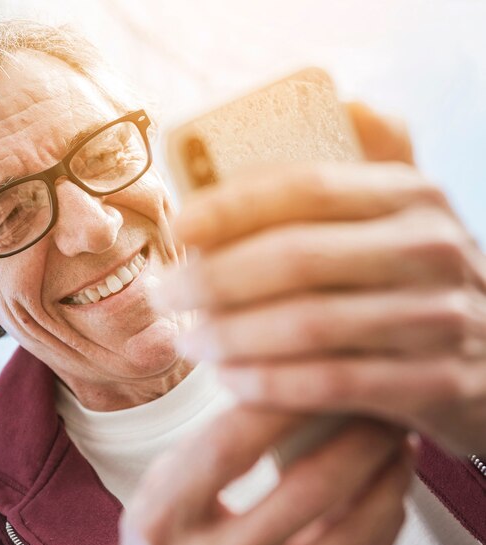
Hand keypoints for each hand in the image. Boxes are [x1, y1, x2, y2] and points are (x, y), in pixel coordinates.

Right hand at [104, 408, 413, 544]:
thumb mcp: (155, 494)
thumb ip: (206, 449)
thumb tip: (280, 391)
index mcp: (158, 523)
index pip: (229, 446)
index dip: (283, 400)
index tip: (317, 364)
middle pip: (305, 488)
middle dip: (358, 435)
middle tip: (380, 402)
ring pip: (347, 535)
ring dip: (386, 478)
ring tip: (396, 443)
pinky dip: (384, 522)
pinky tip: (390, 492)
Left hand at [158, 105, 485, 456]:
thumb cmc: (416, 282)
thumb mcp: (399, 219)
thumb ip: (367, 168)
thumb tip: (340, 102)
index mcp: (409, 196)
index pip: (304, 187)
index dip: (229, 206)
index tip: (175, 227)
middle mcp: (428, 248)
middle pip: (296, 259)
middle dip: (212, 280)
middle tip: (164, 296)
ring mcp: (437, 319)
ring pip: (308, 325)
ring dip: (232, 337)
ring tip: (188, 344)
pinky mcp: (434, 385)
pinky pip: (332, 384)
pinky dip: (270, 385)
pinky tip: (231, 383)